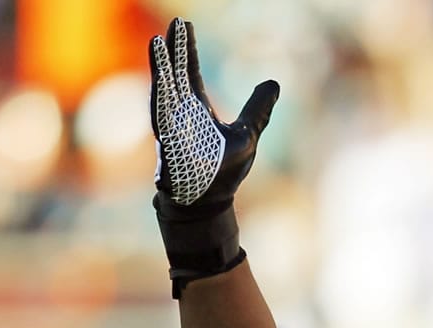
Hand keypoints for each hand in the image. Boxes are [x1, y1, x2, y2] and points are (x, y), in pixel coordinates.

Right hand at [148, 16, 278, 292]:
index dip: (187, 49)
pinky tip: (158, 64)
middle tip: (176, 21)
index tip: (184, 25)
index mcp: (197, 109)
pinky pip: (162, 103)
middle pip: (176, 71)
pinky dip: (159, 82)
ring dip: (163, 61)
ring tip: (160, 38)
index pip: (190, 72)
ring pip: (166, 84)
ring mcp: (173, 120)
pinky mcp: (168, 132)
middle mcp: (181, 111)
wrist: (208, 200)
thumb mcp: (247, 133)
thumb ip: (258, 108)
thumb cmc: (224, 172)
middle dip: (175, 47)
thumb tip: (274, 83)